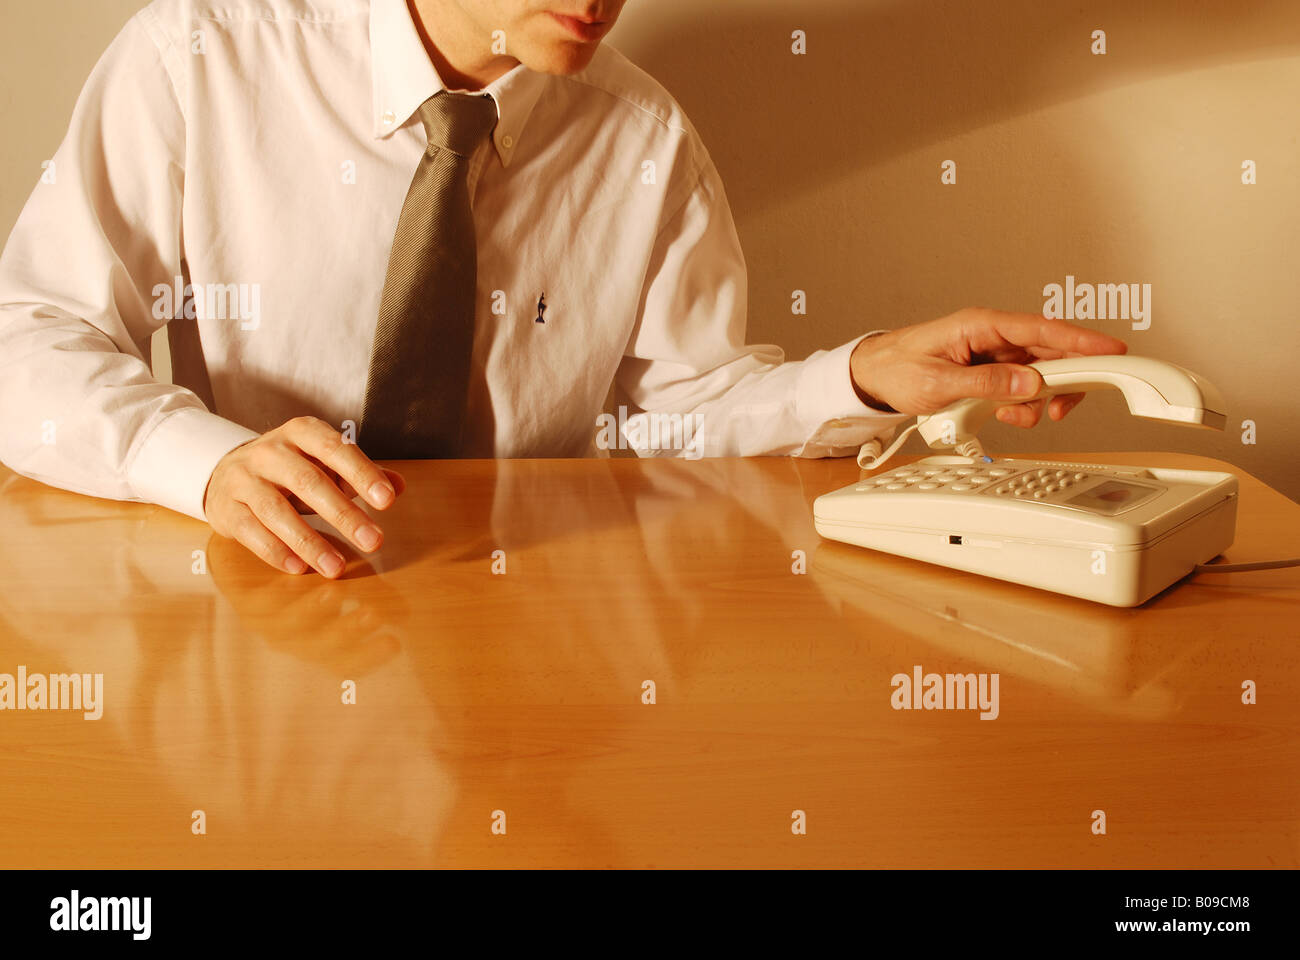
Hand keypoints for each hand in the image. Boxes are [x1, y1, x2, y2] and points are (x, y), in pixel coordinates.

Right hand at [202, 416, 405, 577]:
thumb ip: (358, 474)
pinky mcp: (226, 508)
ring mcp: (244, 479)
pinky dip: (275, 551)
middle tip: (373, 542)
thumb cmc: (289, 469)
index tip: (387, 500)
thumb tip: (398, 485)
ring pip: (276, 511)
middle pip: (309, 482)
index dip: (361, 473)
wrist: (225, 472)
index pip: (335, 448)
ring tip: (337, 567)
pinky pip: (251, 531)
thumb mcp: (323, 463)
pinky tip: (299, 568)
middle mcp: (270, 451)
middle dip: (343, 515)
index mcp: (301, 432)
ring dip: (309, 542)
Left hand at [849, 307, 1128, 426]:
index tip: (1111, 350)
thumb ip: (987, 383)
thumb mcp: (939, 382)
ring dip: (1037, 399)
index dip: (1080, 339)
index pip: (1041, 329)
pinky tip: (1003, 414)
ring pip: (1038, 373)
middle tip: (1063, 407)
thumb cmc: (898, 369)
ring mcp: (993, 354)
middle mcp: (992, 336)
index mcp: (981, 325)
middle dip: (1063, 380)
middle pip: (1049, 352)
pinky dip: (1021, 404)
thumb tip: (1030, 384)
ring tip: (1015, 415)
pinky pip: (1021, 386)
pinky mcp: (990, 372)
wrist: (872, 376)